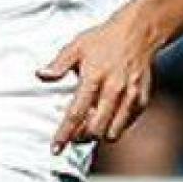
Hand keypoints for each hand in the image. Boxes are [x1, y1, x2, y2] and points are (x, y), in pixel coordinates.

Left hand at [38, 12, 160, 152]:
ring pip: (113, 131)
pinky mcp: (141, 99)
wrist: (138, 32)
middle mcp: (113, 89)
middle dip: (81, 137)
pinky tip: (107, 116)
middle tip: (74, 134)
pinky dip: (115, 125)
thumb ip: (58, 64)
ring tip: (90, 126)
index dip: (64, 134)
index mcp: (94, 77)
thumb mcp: (76, 46)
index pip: (76, 113)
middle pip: (95, 129)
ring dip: (99, 134)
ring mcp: (130, 96)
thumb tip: (41, 75)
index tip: (56, 148)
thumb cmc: (104, 39)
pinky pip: (127, 124)